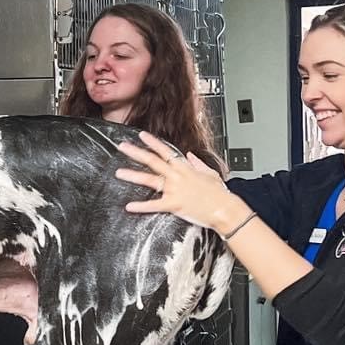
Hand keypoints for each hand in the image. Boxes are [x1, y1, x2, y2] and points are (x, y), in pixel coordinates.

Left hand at [115, 132, 237, 230]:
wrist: (225, 209)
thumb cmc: (219, 193)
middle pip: (153, 161)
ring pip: (150, 180)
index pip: (165, 151)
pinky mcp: (174, 204)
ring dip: (133, 175)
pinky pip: (154, 205)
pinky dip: (141, 206)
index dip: (152, 142)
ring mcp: (175, 189)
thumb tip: (189, 155)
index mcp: (185, 168)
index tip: (141, 135)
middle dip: (136, 152)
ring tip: (119, 173)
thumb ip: (197, 163)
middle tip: (122, 147)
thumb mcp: (210, 173)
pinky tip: (129, 206)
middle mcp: (177, 176)